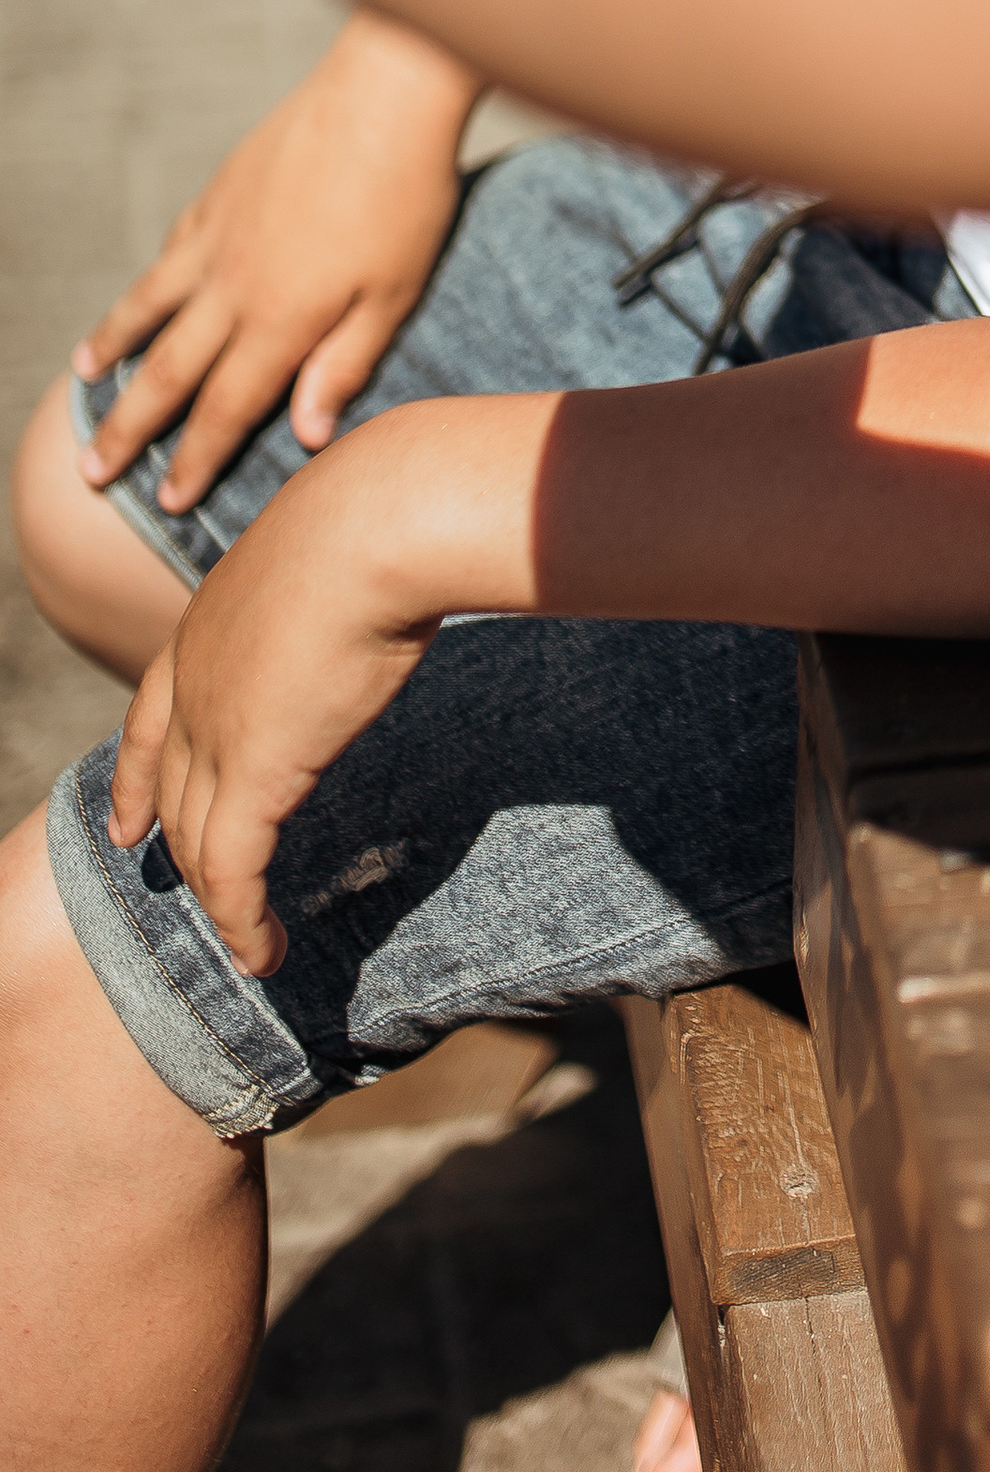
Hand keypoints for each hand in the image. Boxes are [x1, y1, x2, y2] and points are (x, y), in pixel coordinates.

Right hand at [73, 15, 477, 510]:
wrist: (384, 95)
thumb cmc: (407, 198)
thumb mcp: (394, 294)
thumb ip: (345, 364)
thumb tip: (305, 436)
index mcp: (281, 319)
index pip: (226, 408)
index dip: (194, 459)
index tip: (164, 501)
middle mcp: (234, 284)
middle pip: (169, 371)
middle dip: (129, 428)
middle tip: (91, 470)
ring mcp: (218, 235)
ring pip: (149, 306)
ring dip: (114, 349)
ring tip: (86, 382)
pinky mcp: (219, 193)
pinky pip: (171, 251)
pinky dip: (147, 285)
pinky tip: (139, 299)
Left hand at [106, 417, 448, 974]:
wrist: (379, 522)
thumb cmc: (380, 519)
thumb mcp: (329, 552)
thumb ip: (326, 584)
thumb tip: (375, 573)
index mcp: (204, 625)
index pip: (147, 718)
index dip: (132, 778)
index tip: (127, 823)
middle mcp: (192, 682)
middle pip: (169, 788)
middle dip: (174, 845)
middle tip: (193, 889)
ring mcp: (215, 731)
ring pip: (198, 840)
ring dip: (219, 899)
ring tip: (248, 943)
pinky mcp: (256, 774)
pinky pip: (234, 873)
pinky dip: (243, 922)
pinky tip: (263, 952)